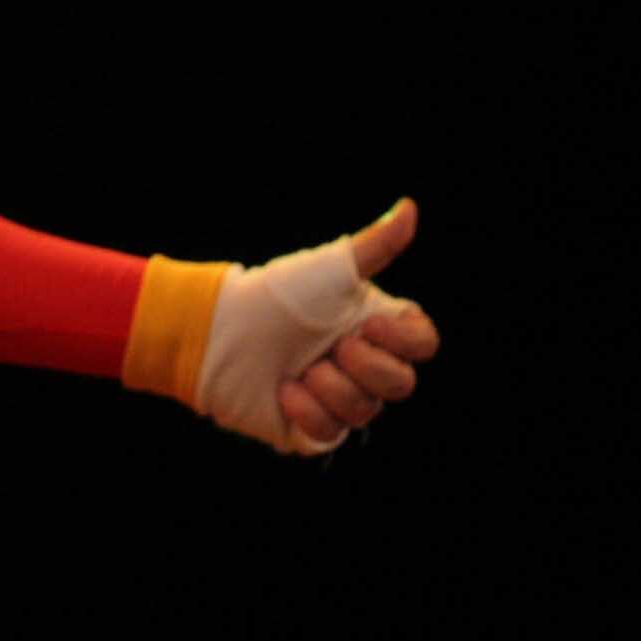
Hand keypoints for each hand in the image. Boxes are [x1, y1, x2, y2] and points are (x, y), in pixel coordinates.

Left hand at [274, 200, 441, 447]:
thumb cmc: (275, 294)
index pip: (422, 345)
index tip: (368, 326)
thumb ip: (375, 245)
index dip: (404, 342)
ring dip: (331, 387)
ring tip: (300, 367)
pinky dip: (308, 411)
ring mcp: (337, 397)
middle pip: (401, 384)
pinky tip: (284, 390)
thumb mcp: (329, 268)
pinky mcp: (309, 426)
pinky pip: (331, 434)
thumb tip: (410, 207)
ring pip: (365, 411)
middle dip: (366, 366)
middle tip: (332, 346)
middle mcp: (362, 366)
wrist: (217, 328)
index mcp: (375, 329)